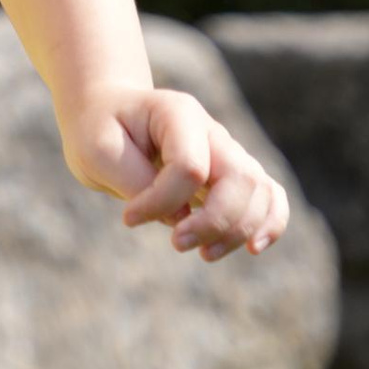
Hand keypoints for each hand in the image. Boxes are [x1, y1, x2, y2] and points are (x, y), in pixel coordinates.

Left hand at [62, 79, 289, 262]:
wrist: (109, 116)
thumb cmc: (101, 131)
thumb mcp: (97, 151)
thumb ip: (136, 181)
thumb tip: (181, 217)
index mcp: (178, 113)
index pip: (190, 166)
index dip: (162, 202)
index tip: (128, 218)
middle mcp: (212, 132)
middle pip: (240, 178)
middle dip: (214, 222)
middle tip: (176, 244)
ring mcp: (227, 152)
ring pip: (259, 192)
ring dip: (238, 231)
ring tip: (204, 254)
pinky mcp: (232, 175)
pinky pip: (270, 196)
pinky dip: (271, 223)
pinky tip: (253, 248)